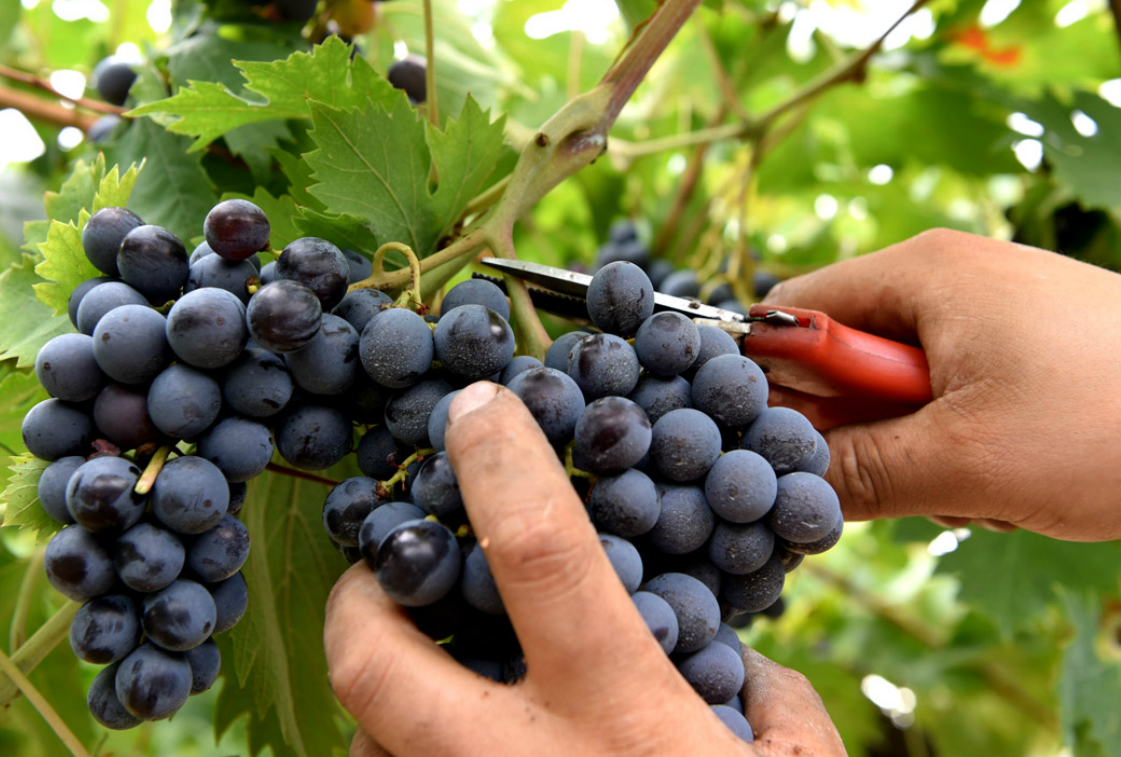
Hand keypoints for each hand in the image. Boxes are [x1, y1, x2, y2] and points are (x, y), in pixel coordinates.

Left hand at [325, 382, 846, 756]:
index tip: (471, 407)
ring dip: (386, 703)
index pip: (540, 556)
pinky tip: (464, 755)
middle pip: (374, 660)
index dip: (500, 465)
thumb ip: (771, 711)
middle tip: (383, 572)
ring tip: (435, 683)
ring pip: (364, 746)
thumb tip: (740, 668)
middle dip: (359, 595)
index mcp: (618, 726)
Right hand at [766, 228, 1120, 540]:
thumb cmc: (1113, 421)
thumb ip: (857, 472)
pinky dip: (970, 449)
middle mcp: (951, 279)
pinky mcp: (1030, 350)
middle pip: (847, 359)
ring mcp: (995, 314)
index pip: (792, 312)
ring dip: (923, 453)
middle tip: (917, 478)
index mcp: (922, 272)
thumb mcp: (966, 462)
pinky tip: (1021, 478)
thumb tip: (783, 485)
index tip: (801, 448)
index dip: (777, 384)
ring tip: (989, 483)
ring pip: (904, 393)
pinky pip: (958, 400)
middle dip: (869, 431)